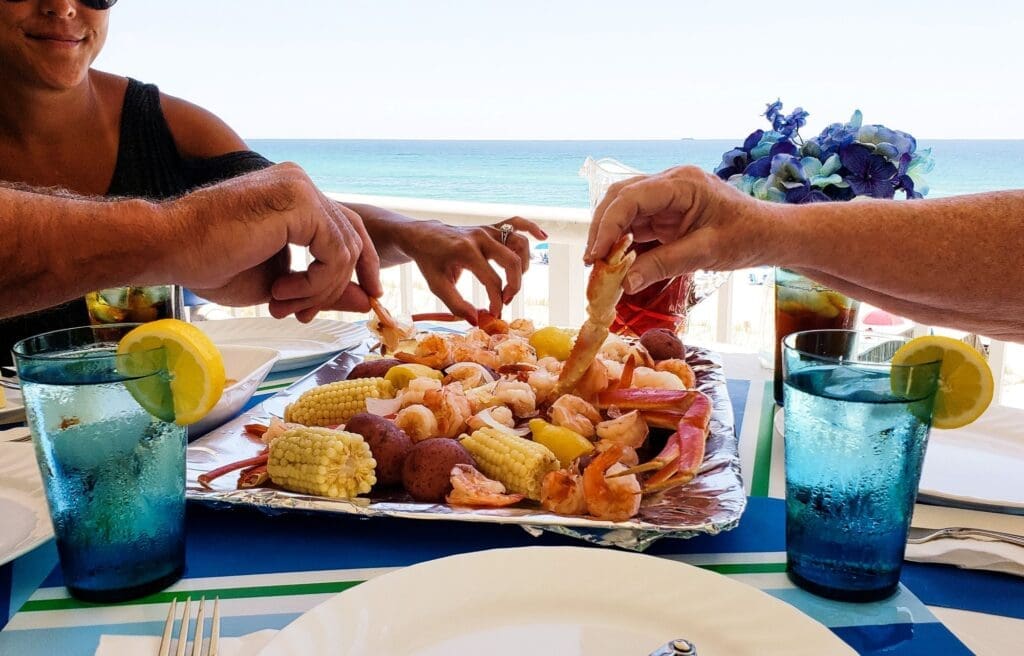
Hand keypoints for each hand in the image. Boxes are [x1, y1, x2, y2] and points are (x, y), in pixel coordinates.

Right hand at [161, 163, 367, 320]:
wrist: (170, 248)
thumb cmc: (212, 264)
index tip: (364, 298)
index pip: (346, 228)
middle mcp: (301, 184)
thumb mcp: (282, 284)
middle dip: (338, 285)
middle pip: (352, 238)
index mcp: (295, 195)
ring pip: (345, 249)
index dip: (360, 265)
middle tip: (305, 314)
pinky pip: (334, 252)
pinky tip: (280, 291)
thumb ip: (326, 287)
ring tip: (281, 303)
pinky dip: (315, 282)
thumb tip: (366, 302)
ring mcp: (301, 188)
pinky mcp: (299, 201)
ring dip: (318, 290)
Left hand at [402, 217, 546, 322]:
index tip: (494, 313)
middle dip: (514, 285)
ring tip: (512, 281)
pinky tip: (544, 237)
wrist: (424, 236)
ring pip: (519, 243)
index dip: (496, 300)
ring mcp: (487, 230)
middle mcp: (480, 237)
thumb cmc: (430, 262)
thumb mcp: (437, 286)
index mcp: (465, 251)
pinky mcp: (491, 227)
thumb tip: (477, 320)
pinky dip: (531, 228)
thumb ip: (456, 305)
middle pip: (512, 261)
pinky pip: (516, 222)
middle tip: (505, 300)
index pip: (492, 280)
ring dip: (523, 265)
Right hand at [584, 166, 776, 292]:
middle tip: (591, 263)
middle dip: (601, 230)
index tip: (595, 255)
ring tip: (600, 268)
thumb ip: (664, 265)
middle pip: (620, 199)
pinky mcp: (667, 213)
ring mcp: (666, 197)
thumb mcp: (706, 253)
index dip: (607, 225)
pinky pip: (637, 224)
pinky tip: (617, 265)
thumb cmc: (747, 237)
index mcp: (681, 183)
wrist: (770, 235)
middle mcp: (669, 184)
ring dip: (609, 238)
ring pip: (624, 211)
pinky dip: (624, 244)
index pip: (630, 197)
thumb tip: (625, 284)